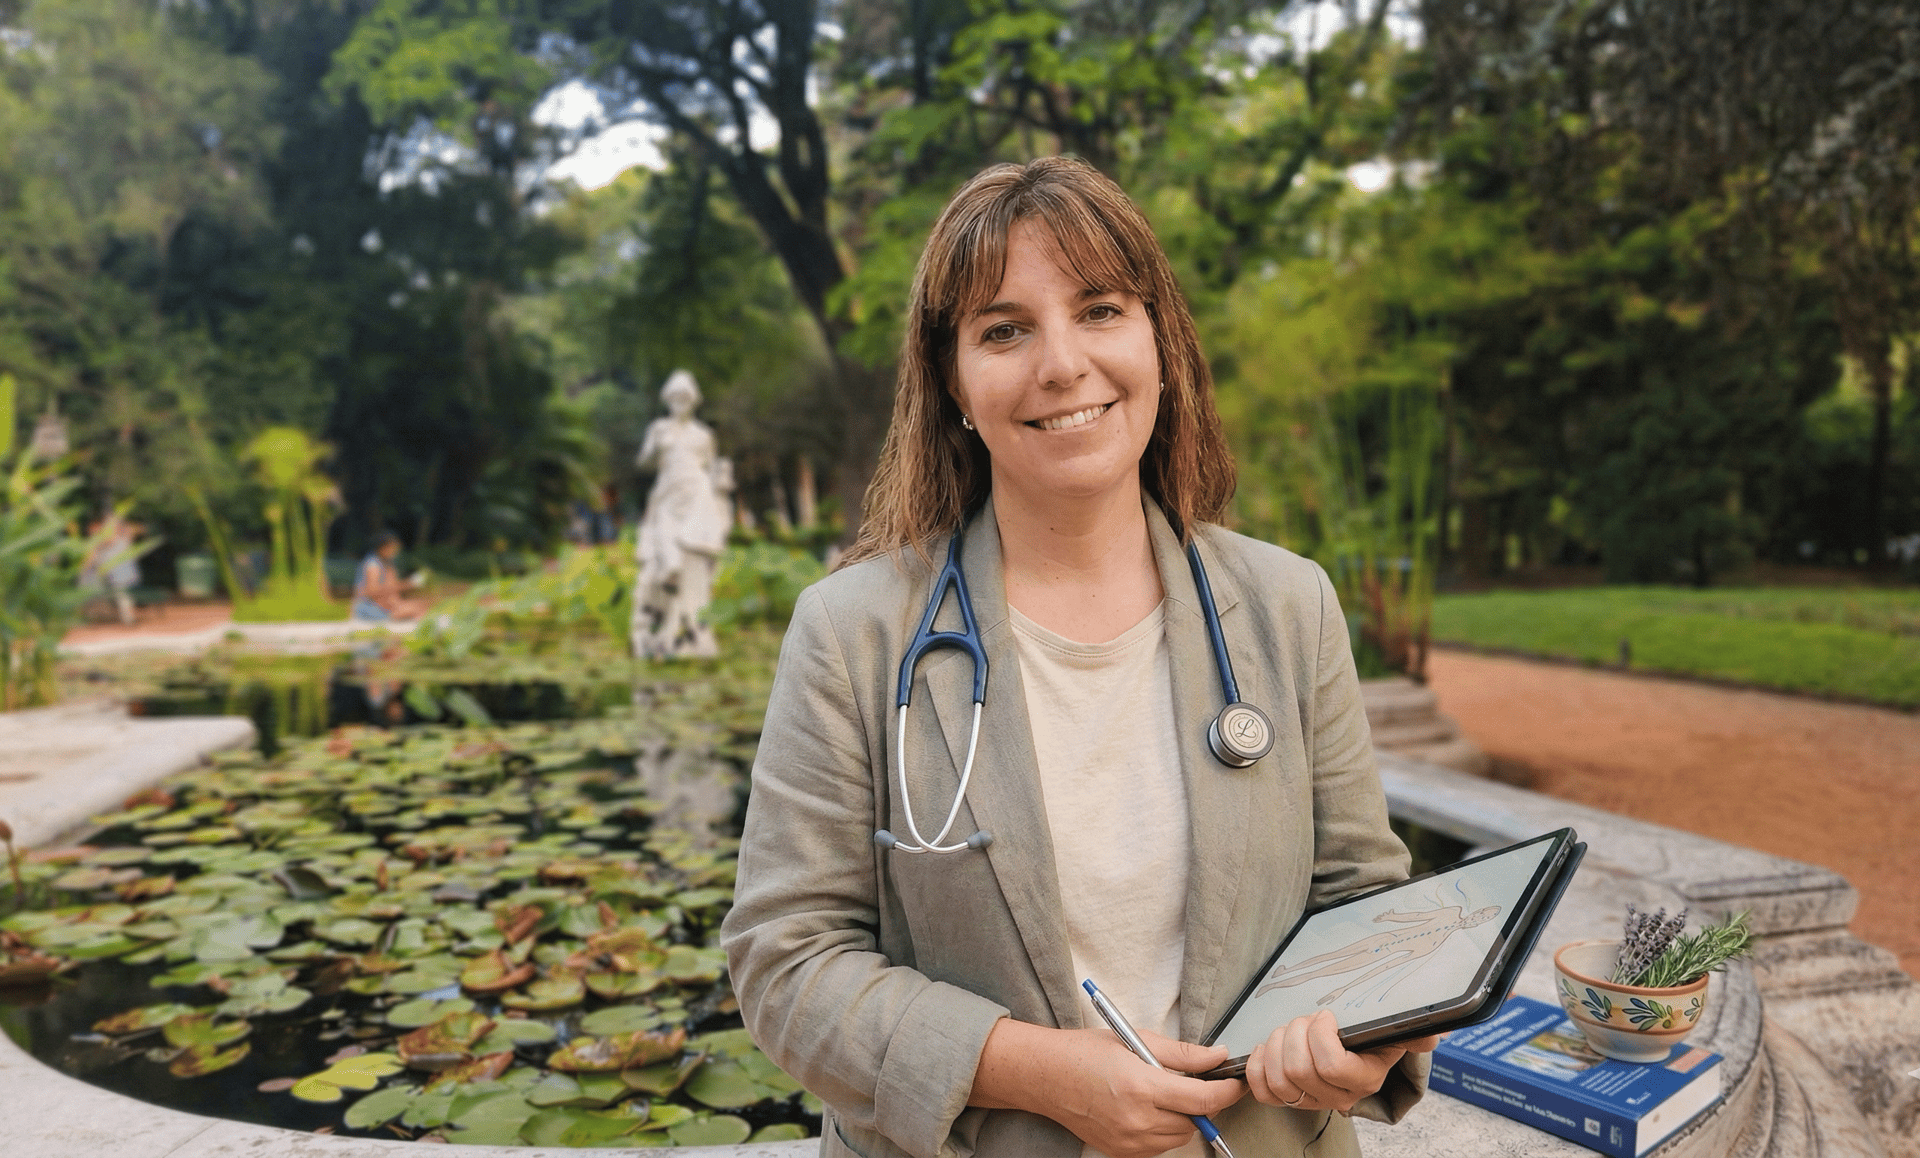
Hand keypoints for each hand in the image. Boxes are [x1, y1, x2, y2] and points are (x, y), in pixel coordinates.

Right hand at [971, 1021, 1244, 1157]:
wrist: (1045, 1076)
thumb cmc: (1084, 1052)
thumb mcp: (1135, 1039)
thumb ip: (1182, 1052)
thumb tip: (1216, 1056)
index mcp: (1141, 1085)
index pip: (1202, 1099)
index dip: (1226, 1091)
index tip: (1235, 1083)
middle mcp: (1136, 1119)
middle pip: (1194, 1122)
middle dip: (1202, 1103)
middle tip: (1194, 1082)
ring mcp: (1127, 1141)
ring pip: (1178, 1138)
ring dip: (1183, 1118)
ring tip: (1163, 1093)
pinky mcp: (1120, 1152)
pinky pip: (1158, 1147)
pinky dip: (1163, 1131)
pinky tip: (1148, 1109)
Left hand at [1244, 1011, 1439, 1112]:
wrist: (1354, 1051)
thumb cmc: (1369, 1037)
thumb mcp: (1394, 1030)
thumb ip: (1416, 1031)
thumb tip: (1436, 1033)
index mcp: (1365, 1078)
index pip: (1332, 1066)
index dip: (1320, 1035)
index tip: (1327, 1016)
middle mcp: (1339, 1096)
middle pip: (1300, 1069)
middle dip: (1296, 1033)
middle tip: (1305, 1020)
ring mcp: (1312, 1100)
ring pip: (1280, 1079)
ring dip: (1276, 1045)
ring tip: (1289, 1030)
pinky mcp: (1287, 1099)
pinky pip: (1264, 1092)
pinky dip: (1258, 1066)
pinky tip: (1266, 1048)